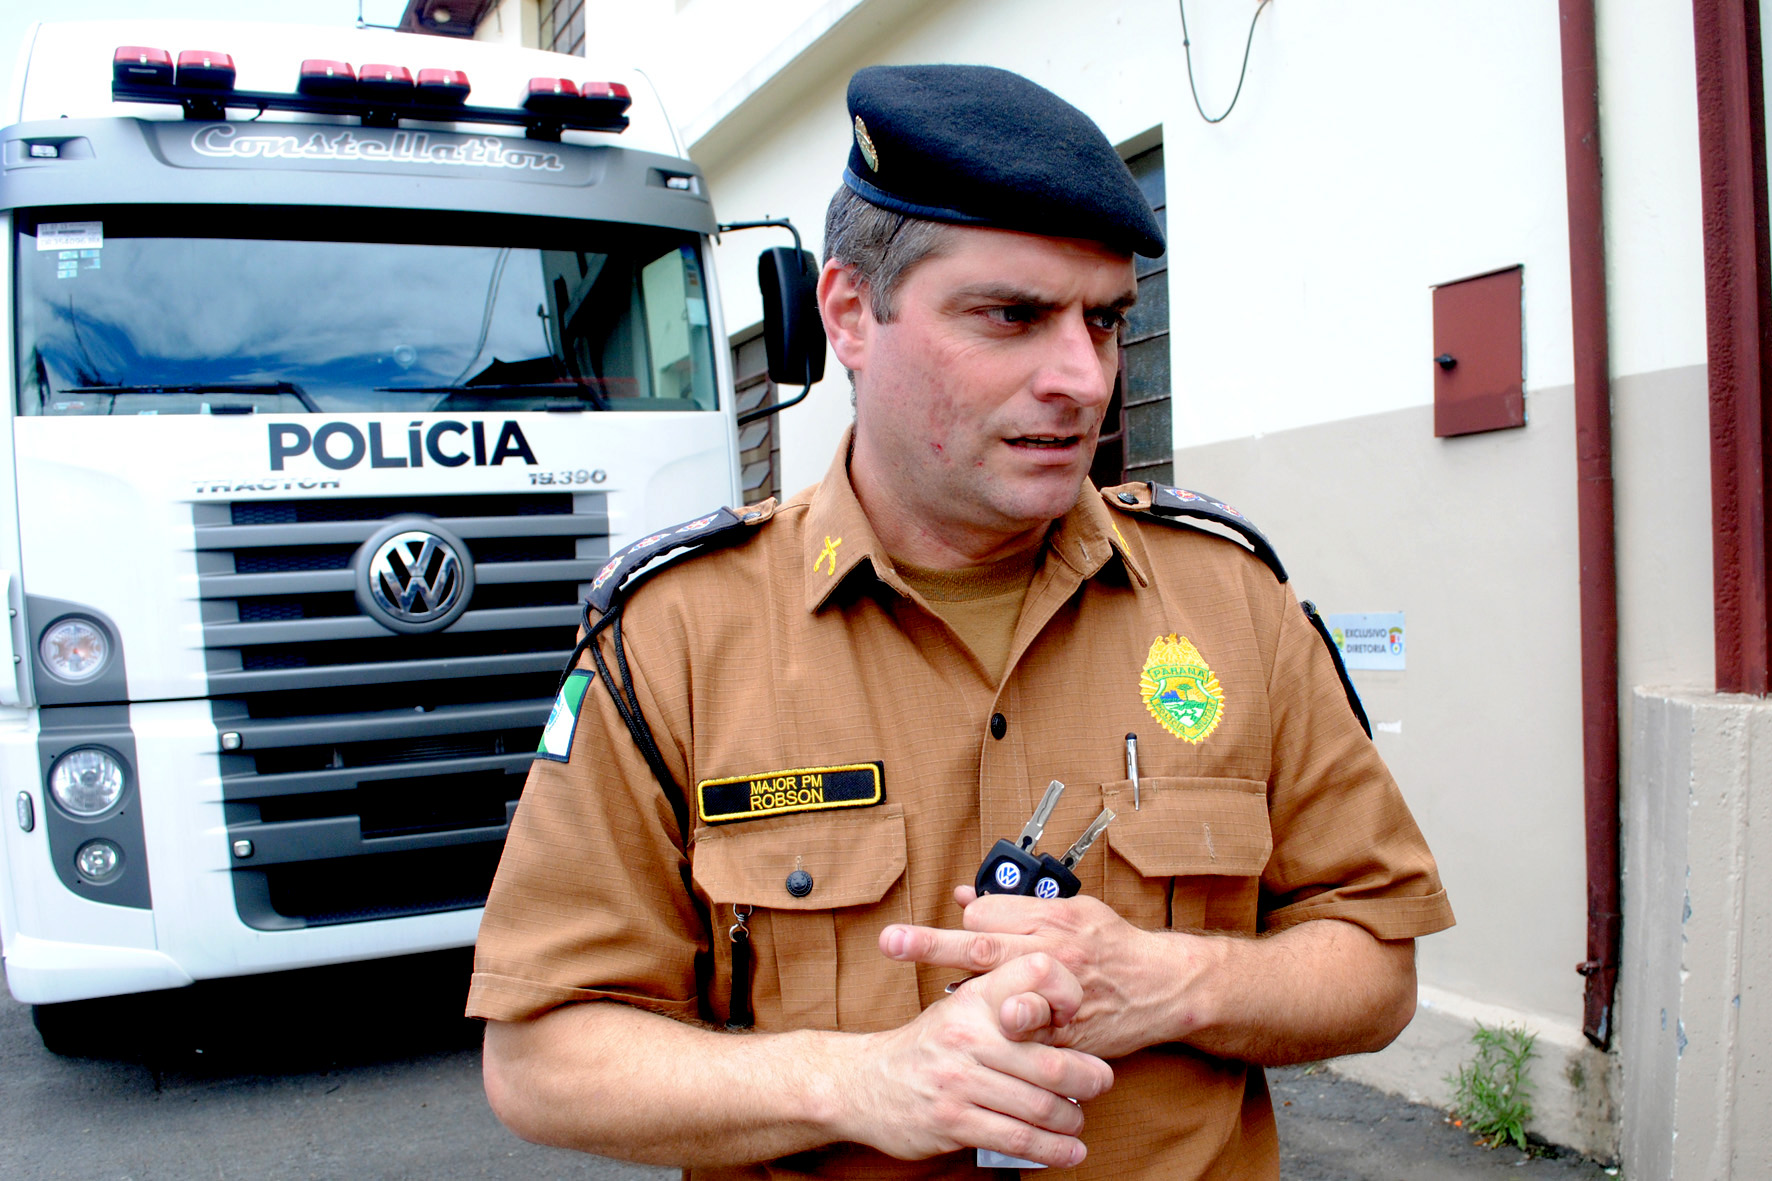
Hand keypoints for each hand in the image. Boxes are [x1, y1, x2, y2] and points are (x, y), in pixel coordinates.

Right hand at [833, 951, 1113, 1167]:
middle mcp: (967, 1037)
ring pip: (1038, 1107)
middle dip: (1087, 1079)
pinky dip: (1051, 1149)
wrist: (863, 1083)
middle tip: (1100, 1083)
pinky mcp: (953, 1122)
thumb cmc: (927, 1046)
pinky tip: (1067, 1151)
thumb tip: (1066, 1019)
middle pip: (1049, 1062)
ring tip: (1078, 1121)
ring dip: (1070, 1120)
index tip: (1078, 1015)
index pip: (1033, 975)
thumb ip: (1006, 1008)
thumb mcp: (960, 1010)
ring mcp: (959, 1081)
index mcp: (974, 1000)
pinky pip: (1016, 1139)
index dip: (1065, 992)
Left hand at [879, 888, 1197, 1059]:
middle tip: (891, 941)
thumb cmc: (1111, 943)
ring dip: (963, 989)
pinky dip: (996, 1024)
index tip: (962, 925)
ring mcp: (1054, 992)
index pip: (985, 913)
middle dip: (929, 942)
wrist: (1160, 985)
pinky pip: (1016, 1028)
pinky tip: (990, 1022)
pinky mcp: (1061, 1029)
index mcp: (1050, 917)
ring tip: (945, 990)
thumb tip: (965, 898)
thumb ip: (1018, 904)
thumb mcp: (1071, 907)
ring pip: (993, 987)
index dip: (965, 920)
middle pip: (978, 943)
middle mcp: (1049, 951)